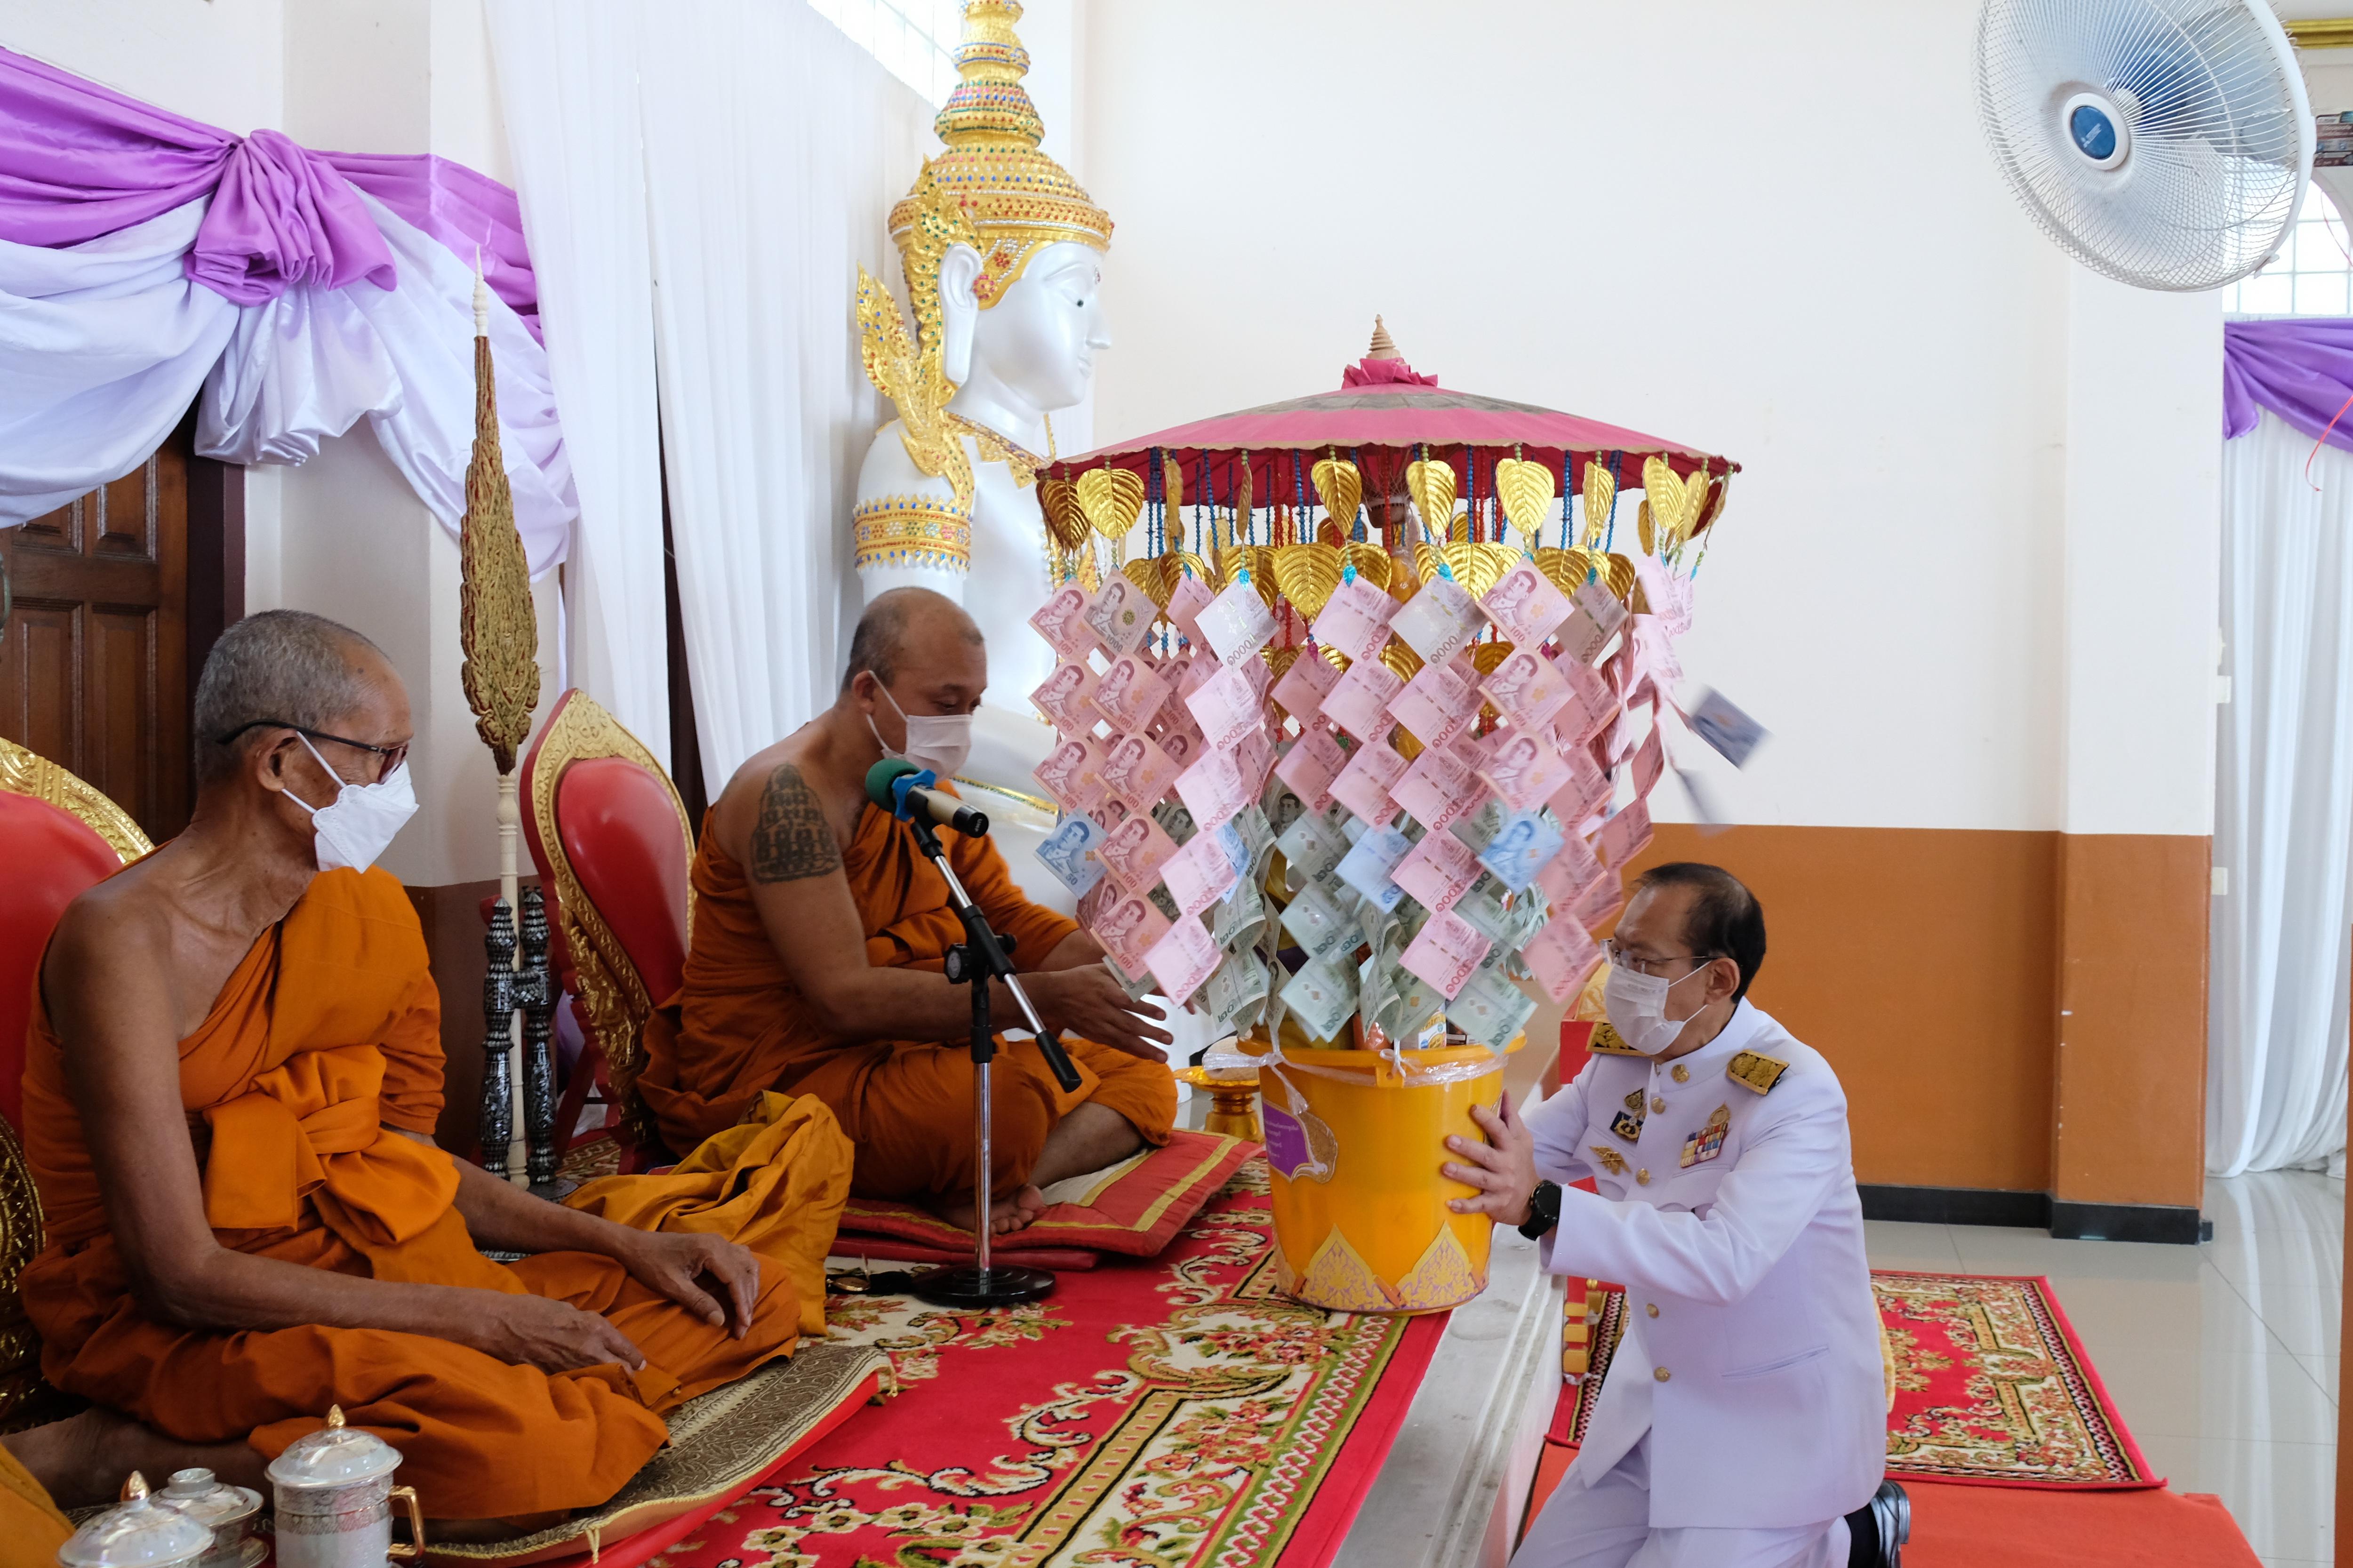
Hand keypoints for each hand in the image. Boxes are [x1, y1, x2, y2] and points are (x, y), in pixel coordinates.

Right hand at [464, 1291, 646, 1372]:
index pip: (627, 1350)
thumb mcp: (567, 1309)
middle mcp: (590, 1349)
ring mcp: (573, 1368)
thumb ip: (586, 1323)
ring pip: (600, 1383)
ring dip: (604, 1383)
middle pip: (621, 1372)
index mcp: (595, 1327)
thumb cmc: (531, 1310)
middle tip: (624, 1378)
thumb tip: (595, 1334)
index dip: (635, 1360)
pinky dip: (580, 1388)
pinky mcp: (556, 1380)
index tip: (639, 1366)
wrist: (500, 1325)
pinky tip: (579, 1388)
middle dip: (624, 1375)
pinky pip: (576, 1387)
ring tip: (604, 1385)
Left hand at [616, 1230, 761, 1338]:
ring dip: (749, 1288)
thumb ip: (698, 1302)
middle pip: (746, 1272)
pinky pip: (741, 1259)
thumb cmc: (650, 1264)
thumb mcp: (672, 1286)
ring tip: (745, 1312)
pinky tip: (741, 1292)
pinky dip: (745, 1277)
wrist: (635, 1244)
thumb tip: (721, 1321)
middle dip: (747, 1301)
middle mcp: (720, 1243)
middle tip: (743, 1327)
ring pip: (748, 1264)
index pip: (736, 1278)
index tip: (742, 1327)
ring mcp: (719, 1242)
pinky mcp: (715, 1245)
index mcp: (710, 1250)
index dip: (742, 1304)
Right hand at [1025, 965, 1173, 1061]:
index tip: (1162, 1015)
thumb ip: (1124, 973)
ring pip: (1124, 1039)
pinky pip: (1116, 1045)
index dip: (1145, 1009)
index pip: (1128, 1002)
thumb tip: (1149, 973)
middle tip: (1169, 1039)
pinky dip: (1132, 1051)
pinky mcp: (1095, 1036)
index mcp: (1105, 991)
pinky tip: (1147, 1056)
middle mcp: (1103, 1011)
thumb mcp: (1101, 969)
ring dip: (1144, 1049)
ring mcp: (1099, 1026)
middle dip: (1150, 1033)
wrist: (1055, 996)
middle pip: (1129, 1024)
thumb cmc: (1081, 979)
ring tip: (1163, 1056)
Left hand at [1442, 1093, 1539, 1227]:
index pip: (1500, 1130)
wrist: (1534, 1199)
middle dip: (1468, 1148)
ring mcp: (1501, 1185)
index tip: (1473, 1108)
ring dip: (1462, 1174)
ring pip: (1480, 1179)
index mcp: (1511, 1147)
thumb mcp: (1522, 1140)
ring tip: (1444, 1168)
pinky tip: (1450, 1203)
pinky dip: (1465, 1206)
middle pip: (1486, 1155)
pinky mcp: (1495, 1203)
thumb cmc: (1522, 1163)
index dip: (1488, 1119)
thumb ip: (1511, 1117)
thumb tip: (1503, 1092)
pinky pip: (1479, 1205)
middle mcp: (1506, 1165)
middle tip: (1449, 1140)